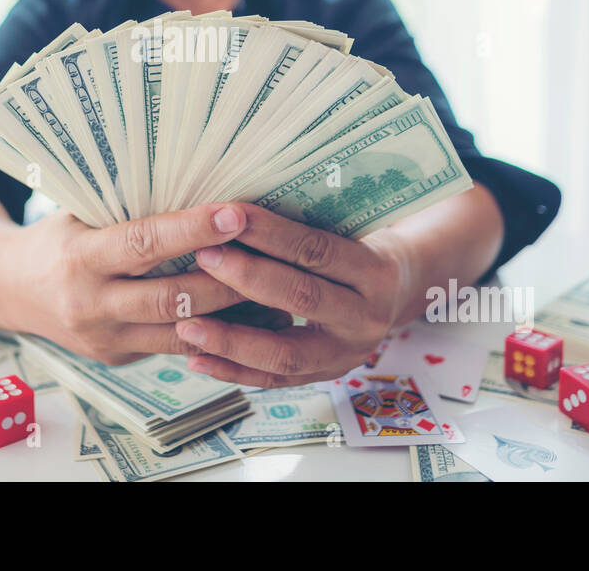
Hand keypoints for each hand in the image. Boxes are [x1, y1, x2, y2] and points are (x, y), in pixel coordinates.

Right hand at [7, 202, 262, 364]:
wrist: (7, 289)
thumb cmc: (57, 235)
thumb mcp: (80, 211)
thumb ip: (129, 203)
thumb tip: (198, 174)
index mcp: (80, 258)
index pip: (144, 243)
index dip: (192, 229)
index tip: (236, 214)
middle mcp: (90, 304)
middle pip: (171, 297)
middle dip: (228, 280)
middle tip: (275, 260)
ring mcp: (104, 340)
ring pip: (182, 333)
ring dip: (234, 317)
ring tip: (281, 298)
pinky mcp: (117, 360)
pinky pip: (174, 348)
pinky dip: (215, 336)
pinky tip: (254, 322)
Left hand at [171, 204, 409, 386]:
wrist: (402, 288)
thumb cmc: (360, 247)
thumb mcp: (349, 229)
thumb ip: (303, 228)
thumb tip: (233, 210)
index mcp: (374, 271)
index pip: (316, 250)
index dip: (269, 234)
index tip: (225, 218)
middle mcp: (366, 316)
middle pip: (302, 298)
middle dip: (246, 278)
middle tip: (201, 258)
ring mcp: (347, 353)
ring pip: (285, 352)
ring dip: (231, 340)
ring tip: (187, 326)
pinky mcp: (326, 375)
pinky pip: (275, 379)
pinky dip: (233, 370)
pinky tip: (196, 359)